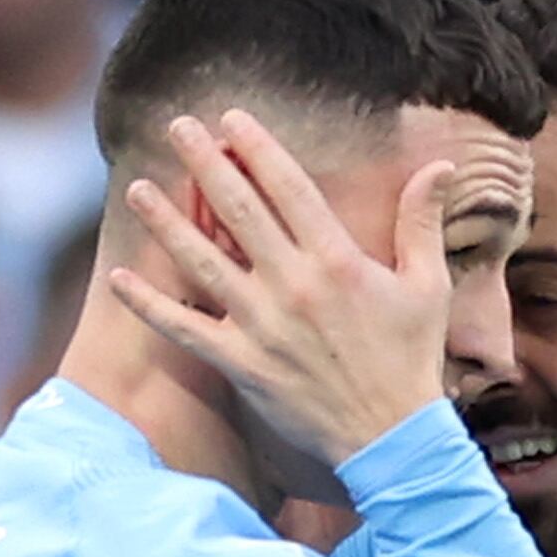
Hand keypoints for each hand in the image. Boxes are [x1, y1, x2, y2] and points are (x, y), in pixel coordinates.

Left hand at [108, 110, 455, 468]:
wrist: (392, 438)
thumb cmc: (411, 359)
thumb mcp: (428, 286)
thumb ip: (423, 223)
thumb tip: (439, 167)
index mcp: (337, 260)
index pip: (288, 187)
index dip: (257, 148)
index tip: (231, 119)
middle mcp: (294, 285)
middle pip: (238, 210)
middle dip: (205, 163)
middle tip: (178, 127)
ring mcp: (262, 325)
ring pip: (202, 262)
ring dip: (167, 222)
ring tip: (138, 188)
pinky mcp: (241, 364)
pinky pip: (185, 329)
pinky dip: (149, 305)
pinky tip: (117, 278)